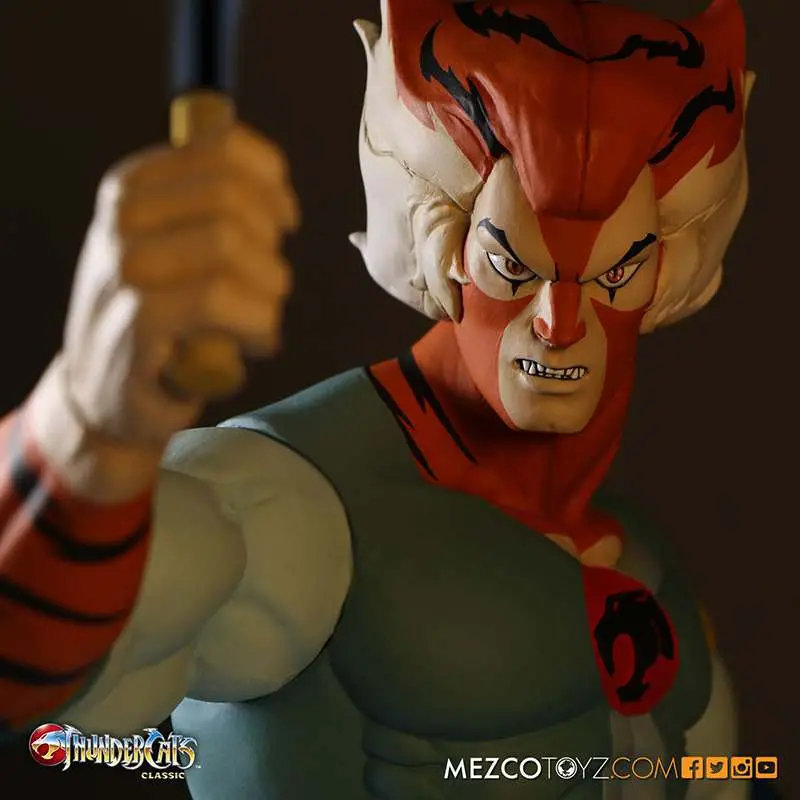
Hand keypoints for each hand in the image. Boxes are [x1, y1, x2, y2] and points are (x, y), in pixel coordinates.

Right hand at [61, 123, 298, 447]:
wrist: (102, 391)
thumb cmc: (154, 318)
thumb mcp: (168, 248)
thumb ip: (207, 210)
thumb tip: (272, 185)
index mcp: (133, 186)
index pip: (220, 148)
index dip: (271, 182)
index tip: (286, 218)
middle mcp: (123, 217)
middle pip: (232, 197)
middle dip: (271, 242)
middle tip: (272, 282)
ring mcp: (125, 266)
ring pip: (229, 243)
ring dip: (268, 287)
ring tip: (263, 317)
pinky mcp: (139, 319)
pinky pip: (220, 297)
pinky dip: (257, 321)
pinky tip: (257, 341)